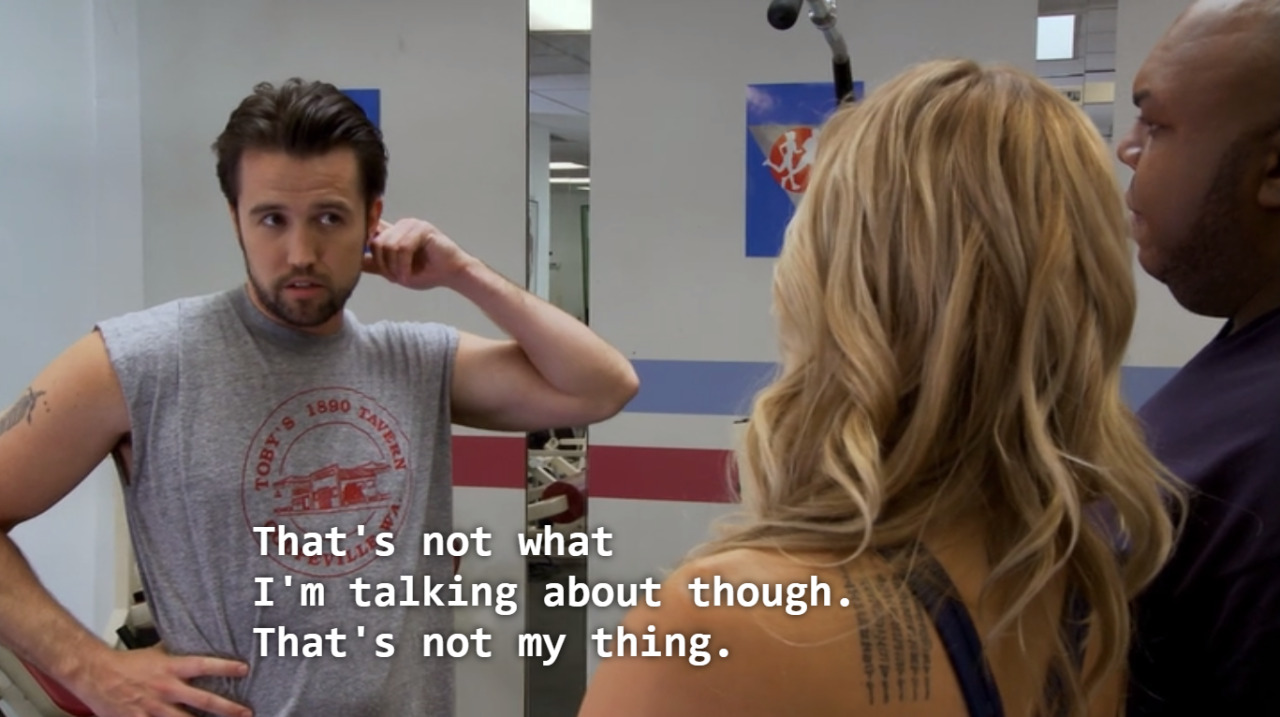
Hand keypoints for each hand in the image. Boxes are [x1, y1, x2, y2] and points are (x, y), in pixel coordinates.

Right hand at [71, 644, 251, 716]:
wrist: (95, 674)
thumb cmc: (126, 664)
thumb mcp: (156, 653)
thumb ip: (175, 652)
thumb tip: (192, 641)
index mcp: (170, 668)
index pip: (204, 665)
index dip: (225, 667)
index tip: (244, 669)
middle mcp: (165, 689)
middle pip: (202, 700)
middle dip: (227, 708)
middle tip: (245, 712)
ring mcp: (153, 708)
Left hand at [363, 218, 475, 290]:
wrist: (452, 274)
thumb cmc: (427, 272)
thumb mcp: (394, 272)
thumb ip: (376, 264)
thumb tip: (353, 262)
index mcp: (394, 232)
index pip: (371, 228)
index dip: (363, 238)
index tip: (358, 254)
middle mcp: (401, 225)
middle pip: (376, 242)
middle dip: (383, 264)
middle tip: (394, 279)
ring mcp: (412, 225)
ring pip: (388, 245)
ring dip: (394, 267)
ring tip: (403, 278)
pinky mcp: (422, 229)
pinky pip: (403, 247)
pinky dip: (403, 265)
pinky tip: (408, 275)